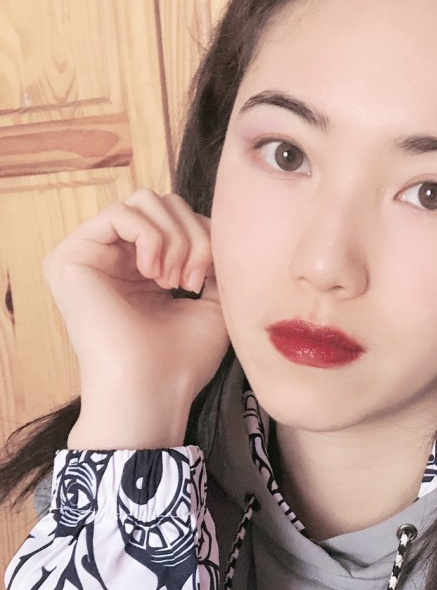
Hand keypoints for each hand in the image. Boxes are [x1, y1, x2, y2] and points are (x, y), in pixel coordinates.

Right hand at [43, 189, 229, 420]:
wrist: (155, 388)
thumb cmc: (183, 355)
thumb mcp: (212, 298)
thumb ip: (210, 256)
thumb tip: (212, 225)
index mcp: (143, 267)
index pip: (178, 217)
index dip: (206, 236)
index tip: (211, 279)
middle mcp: (115, 257)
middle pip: (163, 202)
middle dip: (192, 235)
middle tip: (191, 281)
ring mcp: (92, 255)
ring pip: (144, 202)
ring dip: (175, 238)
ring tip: (174, 281)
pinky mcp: (71, 257)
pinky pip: (120, 213)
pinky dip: (150, 238)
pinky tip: (153, 275)